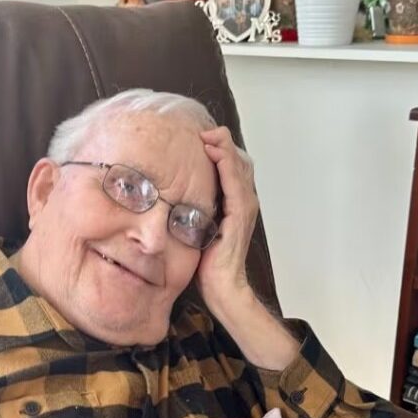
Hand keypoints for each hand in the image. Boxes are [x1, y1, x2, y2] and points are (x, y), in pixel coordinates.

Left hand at [196, 127, 258, 316]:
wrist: (222, 287)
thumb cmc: (208, 262)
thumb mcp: (199, 227)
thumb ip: (195, 208)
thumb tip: (172, 193)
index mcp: (236, 203)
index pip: (233, 166)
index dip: (220, 149)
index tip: (200, 138)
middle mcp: (245, 201)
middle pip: (239, 159)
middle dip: (222, 141)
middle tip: (202, 131)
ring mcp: (245, 207)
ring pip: (239, 165)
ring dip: (224, 146)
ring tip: (208, 135)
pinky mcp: (240, 215)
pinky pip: (235, 182)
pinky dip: (226, 164)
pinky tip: (214, 153)